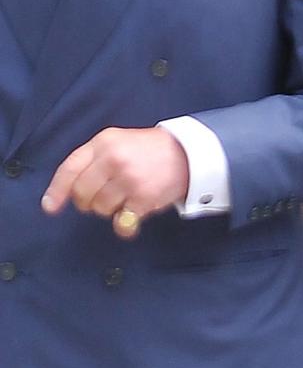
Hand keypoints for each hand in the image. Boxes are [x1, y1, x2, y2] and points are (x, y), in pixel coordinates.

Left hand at [42, 127, 188, 238]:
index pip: (69, 169)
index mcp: (103, 143)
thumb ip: (93, 160)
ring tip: (125, 198)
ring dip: (110, 209)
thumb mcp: (117, 142)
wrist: (187, 153)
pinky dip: (125, 224)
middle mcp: (113, 159)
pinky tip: (133, 214)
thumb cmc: (147, 151)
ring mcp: (128, 179)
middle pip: (82, 194)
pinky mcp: (143, 198)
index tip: (50, 207)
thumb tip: (68, 192)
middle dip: (88, 202)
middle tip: (102, 198)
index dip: (57, 191)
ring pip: (100, 208)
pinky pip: (122, 221)